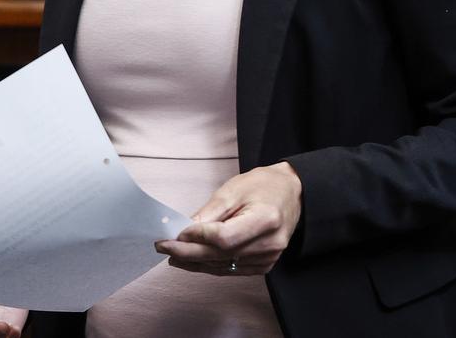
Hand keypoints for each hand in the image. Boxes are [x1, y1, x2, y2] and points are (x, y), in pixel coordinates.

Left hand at [155, 161, 302, 275]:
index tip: (174, 233)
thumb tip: (184, 229)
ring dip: (195, 262)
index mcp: (266, 220)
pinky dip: (210, 265)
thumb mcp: (234, 189)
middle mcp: (270, 244)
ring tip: (172, 255)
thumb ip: (210, 212)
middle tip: (163, 246)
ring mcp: (269, 258)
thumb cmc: (264, 185)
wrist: (292, 193)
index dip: (198, 237)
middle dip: (188, 251)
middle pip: (221, 255)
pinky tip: (193, 261)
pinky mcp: (264, 265)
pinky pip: (231, 269)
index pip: (224, 237)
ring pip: (223, 266)